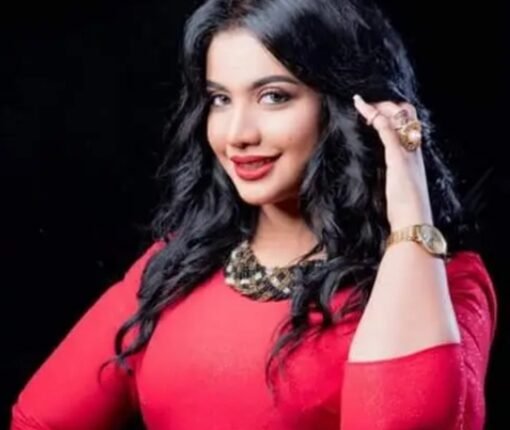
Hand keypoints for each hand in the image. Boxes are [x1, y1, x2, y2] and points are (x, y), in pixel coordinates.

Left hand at [353, 94, 433, 229]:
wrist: (414, 223)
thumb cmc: (404, 212)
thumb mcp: (396, 188)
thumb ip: (391, 176)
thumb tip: (379, 175)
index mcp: (414, 157)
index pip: (409, 124)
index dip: (394, 114)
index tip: (374, 111)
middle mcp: (414, 151)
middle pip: (407, 114)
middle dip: (387, 104)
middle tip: (366, 104)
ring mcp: (407, 153)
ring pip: (398, 117)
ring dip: (378, 106)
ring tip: (360, 102)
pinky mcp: (398, 159)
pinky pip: (387, 130)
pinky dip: (374, 115)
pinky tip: (361, 107)